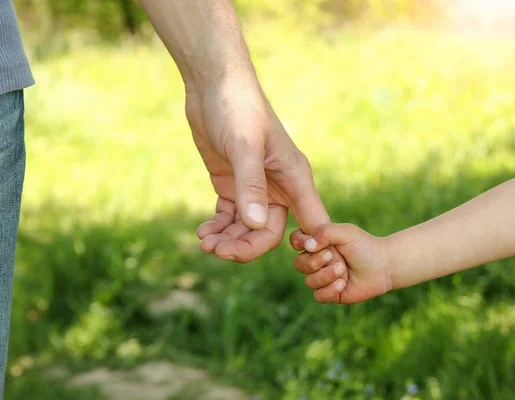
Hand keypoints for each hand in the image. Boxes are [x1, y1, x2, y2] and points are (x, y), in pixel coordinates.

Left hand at [186, 76, 346, 265]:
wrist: (212, 86)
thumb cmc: (237, 109)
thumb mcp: (244, 146)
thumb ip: (251, 185)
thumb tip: (254, 226)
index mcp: (294, 178)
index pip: (311, 223)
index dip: (307, 248)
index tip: (296, 267)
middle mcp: (279, 187)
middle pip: (269, 233)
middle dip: (245, 247)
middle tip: (216, 251)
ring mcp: (255, 188)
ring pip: (247, 229)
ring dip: (228, 240)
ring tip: (204, 243)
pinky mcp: (233, 185)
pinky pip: (230, 217)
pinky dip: (218, 227)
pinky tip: (202, 232)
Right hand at [290, 224, 391, 303]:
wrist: (383, 266)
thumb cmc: (364, 246)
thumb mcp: (346, 232)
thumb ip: (325, 233)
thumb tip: (307, 245)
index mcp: (318, 242)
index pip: (296, 241)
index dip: (298, 243)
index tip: (310, 244)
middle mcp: (317, 260)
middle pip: (299, 264)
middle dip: (314, 262)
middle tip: (332, 256)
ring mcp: (322, 277)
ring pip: (309, 281)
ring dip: (325, 276)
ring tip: (343, 270)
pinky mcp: (330, 293)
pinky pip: (319, 296)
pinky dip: (330, 290)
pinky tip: (343, 284)